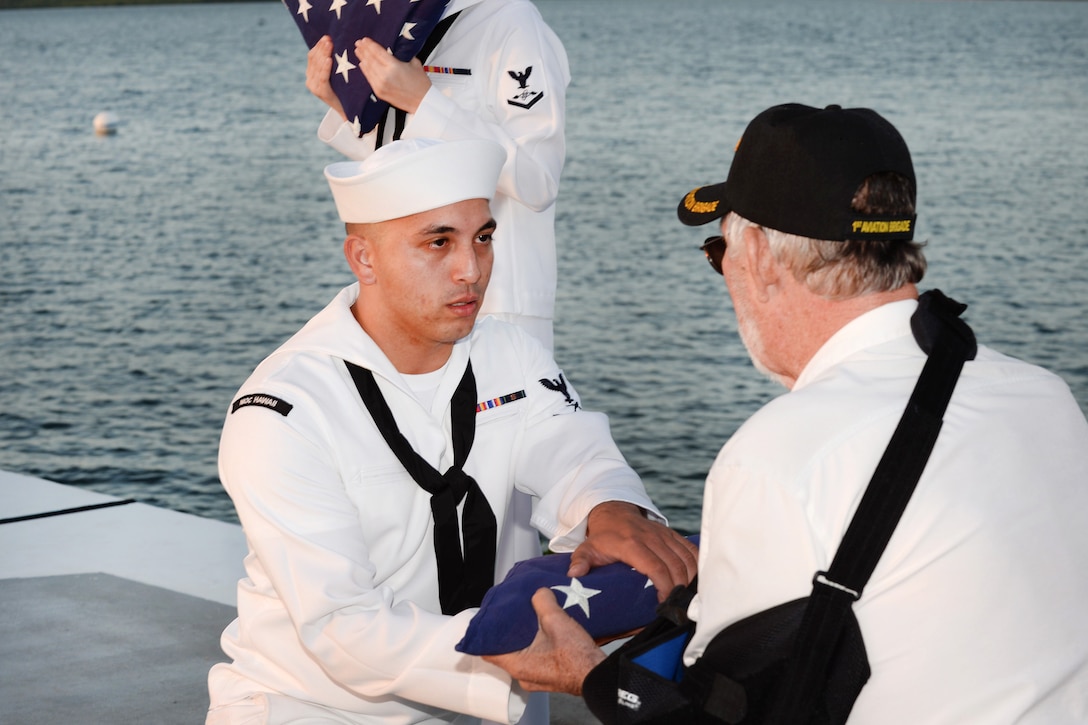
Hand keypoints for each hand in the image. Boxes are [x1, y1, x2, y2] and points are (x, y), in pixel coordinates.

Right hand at [306, 36, 345, 119]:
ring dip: (323, 54)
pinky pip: (322, 77)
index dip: (318, 45)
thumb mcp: (336, 74)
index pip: (312, 56)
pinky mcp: (321, 92)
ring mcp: (314, 86)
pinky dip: (325, 68)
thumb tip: (334, 42)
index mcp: (311, 74)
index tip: (327, 37)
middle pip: (314, 59)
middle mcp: (310, 80)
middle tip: (329, 38)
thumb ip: (331, 63)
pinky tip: (328, 59)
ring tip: (329, 45)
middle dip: (321, 47)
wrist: (348, 110)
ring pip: (317, 66)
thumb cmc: (344, 90)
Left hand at [355, 37, 430, 113]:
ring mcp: (381, 85)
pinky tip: (362, 64)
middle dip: (364, 50)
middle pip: (370, 59)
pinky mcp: (379, 92)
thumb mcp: (415, 63)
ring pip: (368, 68)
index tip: (365, 40)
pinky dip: (365, 70)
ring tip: (358, 51)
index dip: (370, 45)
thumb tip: (395, 50)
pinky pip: (369, 78)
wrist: (422, 102)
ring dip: (362, 58)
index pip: (377, 52)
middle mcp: (385, 75)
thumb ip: (403, 55)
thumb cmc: (421, 84)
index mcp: (394, 66)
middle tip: (358, 43)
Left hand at [484, 588, 605, 694]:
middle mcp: (523, 675)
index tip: (489, 619)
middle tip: (511, 614)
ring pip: (521, 655)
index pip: (488, 650)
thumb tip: (539, 592)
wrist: (599, 676)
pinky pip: (534, 660)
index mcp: (518, 665)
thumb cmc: (577, 659)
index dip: (486, 634)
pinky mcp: (549, 677)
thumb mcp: (556, 621)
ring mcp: (536, 678)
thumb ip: (543, 602)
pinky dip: (535, 645)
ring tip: (528, 619)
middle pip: (504, 651)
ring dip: (523, 638)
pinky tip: (543, 631)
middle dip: (507, 632)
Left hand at [569, 501, 697, 601]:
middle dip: (679, 589)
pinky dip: (697, 566)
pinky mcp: (672, 534)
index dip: (664, 587)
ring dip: (690, 580)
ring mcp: (664, 535)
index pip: (655, 567)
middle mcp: (652, 538)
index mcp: (632, 544)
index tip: (664, 604)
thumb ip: (581, 561)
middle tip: (677, 607)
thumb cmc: (602, 537)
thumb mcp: (586, 548)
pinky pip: (691, 550)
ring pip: (686, 559)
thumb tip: (574, 575)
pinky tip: (695, 582)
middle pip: (675, 566)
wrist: (614, 513)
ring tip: (686, 599)